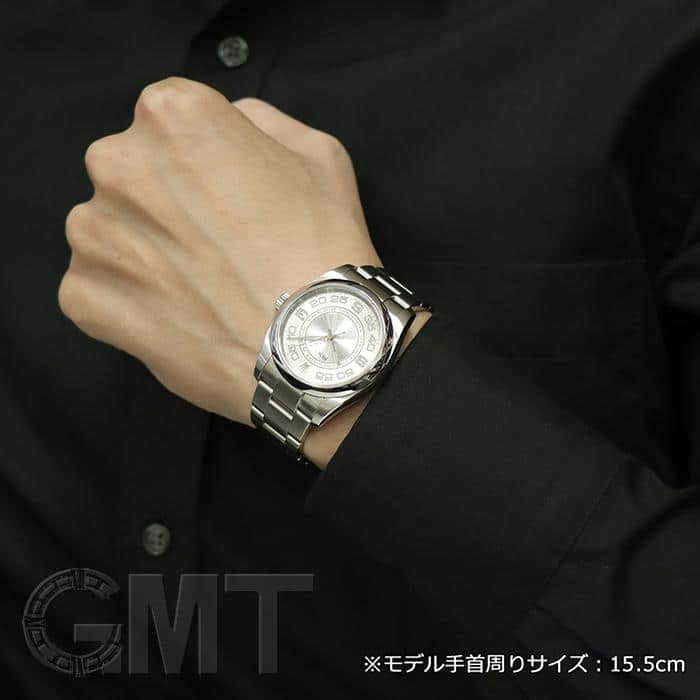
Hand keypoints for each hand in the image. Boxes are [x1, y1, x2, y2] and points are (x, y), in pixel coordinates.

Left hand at [59, 77, 381, 425]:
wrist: (311, 346)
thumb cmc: (320, 248)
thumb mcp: (319, 154)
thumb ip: (261, 122)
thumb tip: (233, 123)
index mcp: (173, 117)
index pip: (168, 120)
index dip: (202, 158)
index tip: (225, 194)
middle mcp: (117, 163)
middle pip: (131, 173)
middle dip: (165, 201)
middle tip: (215, 245)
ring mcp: (94, 233)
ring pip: (108, 231)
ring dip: (142, 251)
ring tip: (198, 286)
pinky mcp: (84, 296)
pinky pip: (96, 289)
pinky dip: (128, 302)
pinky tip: (178, 315)